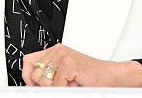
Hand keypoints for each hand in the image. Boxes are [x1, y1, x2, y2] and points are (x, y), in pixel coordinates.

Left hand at [22, 44, 141, 86]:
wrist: (114, 77)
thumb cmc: (92, 78)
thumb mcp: (64, 75)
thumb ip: (48, 75)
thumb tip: (30, 83)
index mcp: (54, 51)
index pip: (28, 61)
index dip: (28, 76)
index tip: (32, 86)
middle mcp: (57, 51)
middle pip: (34, 73)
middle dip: (45, 85)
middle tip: (63, 85)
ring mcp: (63, 56)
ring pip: (44, 80)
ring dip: (57, 88)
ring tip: (70, 84)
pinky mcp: (69, 63)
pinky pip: (57, 85)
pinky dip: (66, 89)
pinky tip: (76, 84)